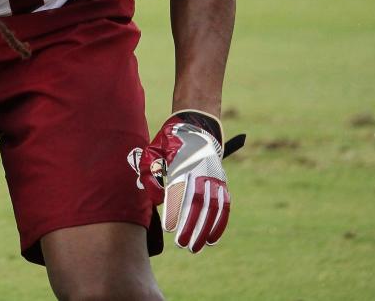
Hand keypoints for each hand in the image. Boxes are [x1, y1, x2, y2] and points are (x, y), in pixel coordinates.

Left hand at [128, 111, 240, 252]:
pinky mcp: (222, 182)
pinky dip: (220, 224)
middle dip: (191, 225)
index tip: (168, 229)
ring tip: (195, 248)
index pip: (179, 190)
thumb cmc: (168, 143)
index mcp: (182, 163)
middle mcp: (200, 171)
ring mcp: (214, 177)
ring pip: (213, 207)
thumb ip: (150, 174)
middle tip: (181, 244)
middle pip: (198, 202)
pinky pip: (224, 206)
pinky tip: (212, 240)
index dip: (174, 210)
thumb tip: (158, 201)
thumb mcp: (152, 152)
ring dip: (205, 229)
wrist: (196, 127)